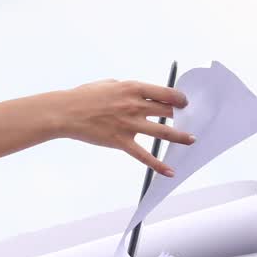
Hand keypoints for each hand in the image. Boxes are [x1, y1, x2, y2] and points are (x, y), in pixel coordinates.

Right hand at [59, 80, 194, 176]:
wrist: (64, 112)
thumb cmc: (82, 96)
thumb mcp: (107, 84)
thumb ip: (124, 88)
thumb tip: (135, 94)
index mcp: (132, 89)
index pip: (166, 93)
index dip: (180, 99)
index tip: (184, 103)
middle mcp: (135, 106)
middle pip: (169, 112)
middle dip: (182, 116)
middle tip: (190, 120)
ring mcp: (129, 124)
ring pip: (164, 132)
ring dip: (181, 137)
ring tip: (191, 140)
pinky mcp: (121, 141)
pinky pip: (144, 155)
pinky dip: (159, 165)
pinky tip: (170, 171)